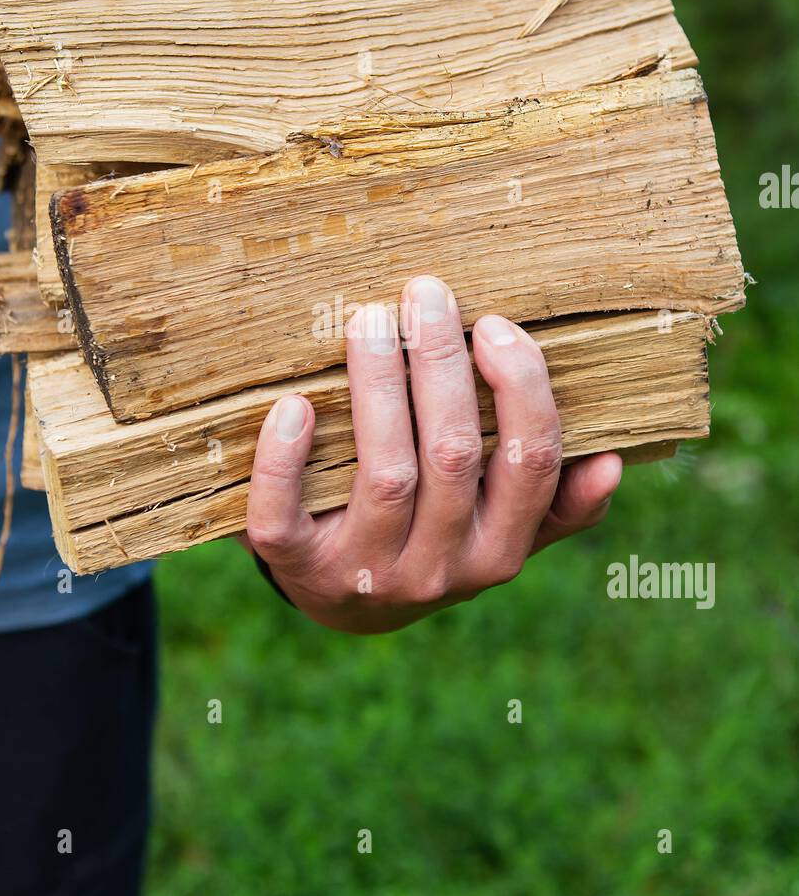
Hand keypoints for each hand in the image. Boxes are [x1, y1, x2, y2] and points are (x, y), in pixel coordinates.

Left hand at [245, 276, 621, 633]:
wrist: (347, 602)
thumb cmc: (435, 537)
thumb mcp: (502, 530)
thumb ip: (556, 502)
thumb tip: (612, 462)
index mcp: (498, 552)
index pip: (531, 464)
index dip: (520, 389)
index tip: (494, 323)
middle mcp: (439, 569)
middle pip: (452, 456)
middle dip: (440, 364)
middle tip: (425, 292)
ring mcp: (366, 573)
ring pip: (384, 474)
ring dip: (377, 387)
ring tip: (368, 319)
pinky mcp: (299, 569)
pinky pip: (283, 520)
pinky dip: (285, 461)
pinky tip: (293, 406)